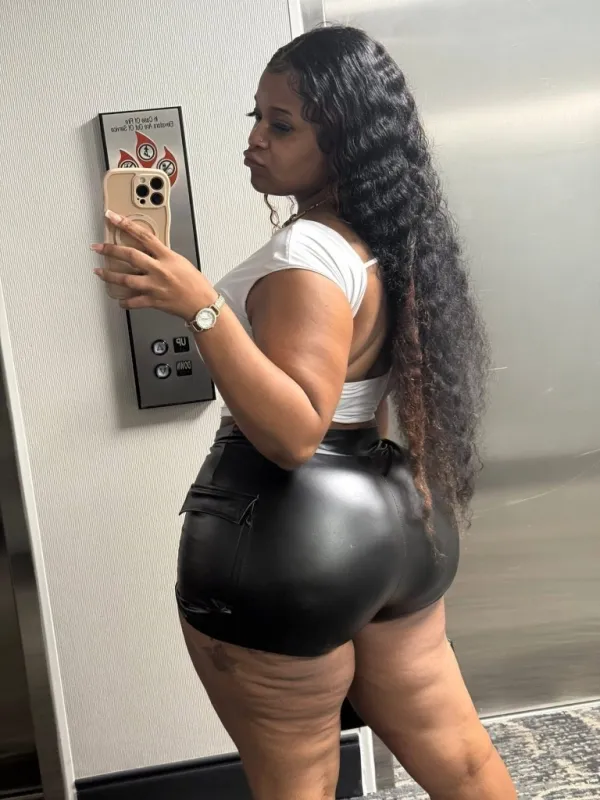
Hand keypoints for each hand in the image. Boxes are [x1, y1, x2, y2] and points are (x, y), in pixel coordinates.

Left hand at [92, 210, 214, 318]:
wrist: (201, 304)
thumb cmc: (195, 284)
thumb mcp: (180, 261)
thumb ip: (163, 256)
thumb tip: (148, 252)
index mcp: (167, 257)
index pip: (144, 236)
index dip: (126, 225)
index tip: (113, 217)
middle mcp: (159, 270)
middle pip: (130, 256)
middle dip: (110, 250)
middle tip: (98, 247)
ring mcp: (155, 286)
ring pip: (126, 279)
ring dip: (110, 276)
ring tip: (99, 272)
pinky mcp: (153, 301)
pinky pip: (134, 302)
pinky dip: (125, 302)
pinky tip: (119, 299)